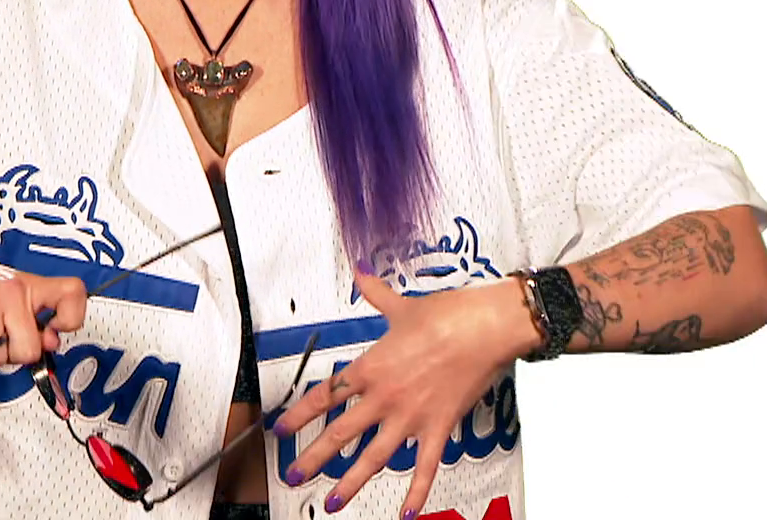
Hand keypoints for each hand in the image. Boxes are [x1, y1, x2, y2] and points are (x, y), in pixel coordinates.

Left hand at [271, 270, 539, 515]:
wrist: (485, 328)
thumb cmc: (446, 315)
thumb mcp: (402, 305)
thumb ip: (375, 293)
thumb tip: (360, 271)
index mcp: (371, 367)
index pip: (325, 394)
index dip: (299, 414)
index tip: (281, 430)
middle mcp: (384, 397)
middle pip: (340, 433)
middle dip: (314, 458)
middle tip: (293, 475)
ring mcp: (410, 417)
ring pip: (374, 458)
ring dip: (351, 483)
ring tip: (332, 504)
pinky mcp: (438, 428)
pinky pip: (424, 467)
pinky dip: (416, 492)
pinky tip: (407, 513)